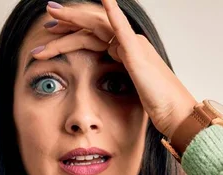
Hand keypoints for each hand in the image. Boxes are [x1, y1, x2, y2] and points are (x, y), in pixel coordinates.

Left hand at [34, 0, 196, 138]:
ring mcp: (133, 46)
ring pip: (97, 27)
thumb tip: (103, 78)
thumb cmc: (157, 107)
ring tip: (52, 14)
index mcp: (126, 51)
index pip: (93, 35)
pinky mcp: (137, 54)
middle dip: (67, 21)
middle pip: (92, 27)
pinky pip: (121, 29)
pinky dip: (112, 12)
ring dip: (73, 19)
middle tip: (46, 16)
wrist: (176, 114)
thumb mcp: (129, 91)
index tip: (51, 34)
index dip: (72, 32)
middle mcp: (129, 43)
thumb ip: (117, 80)